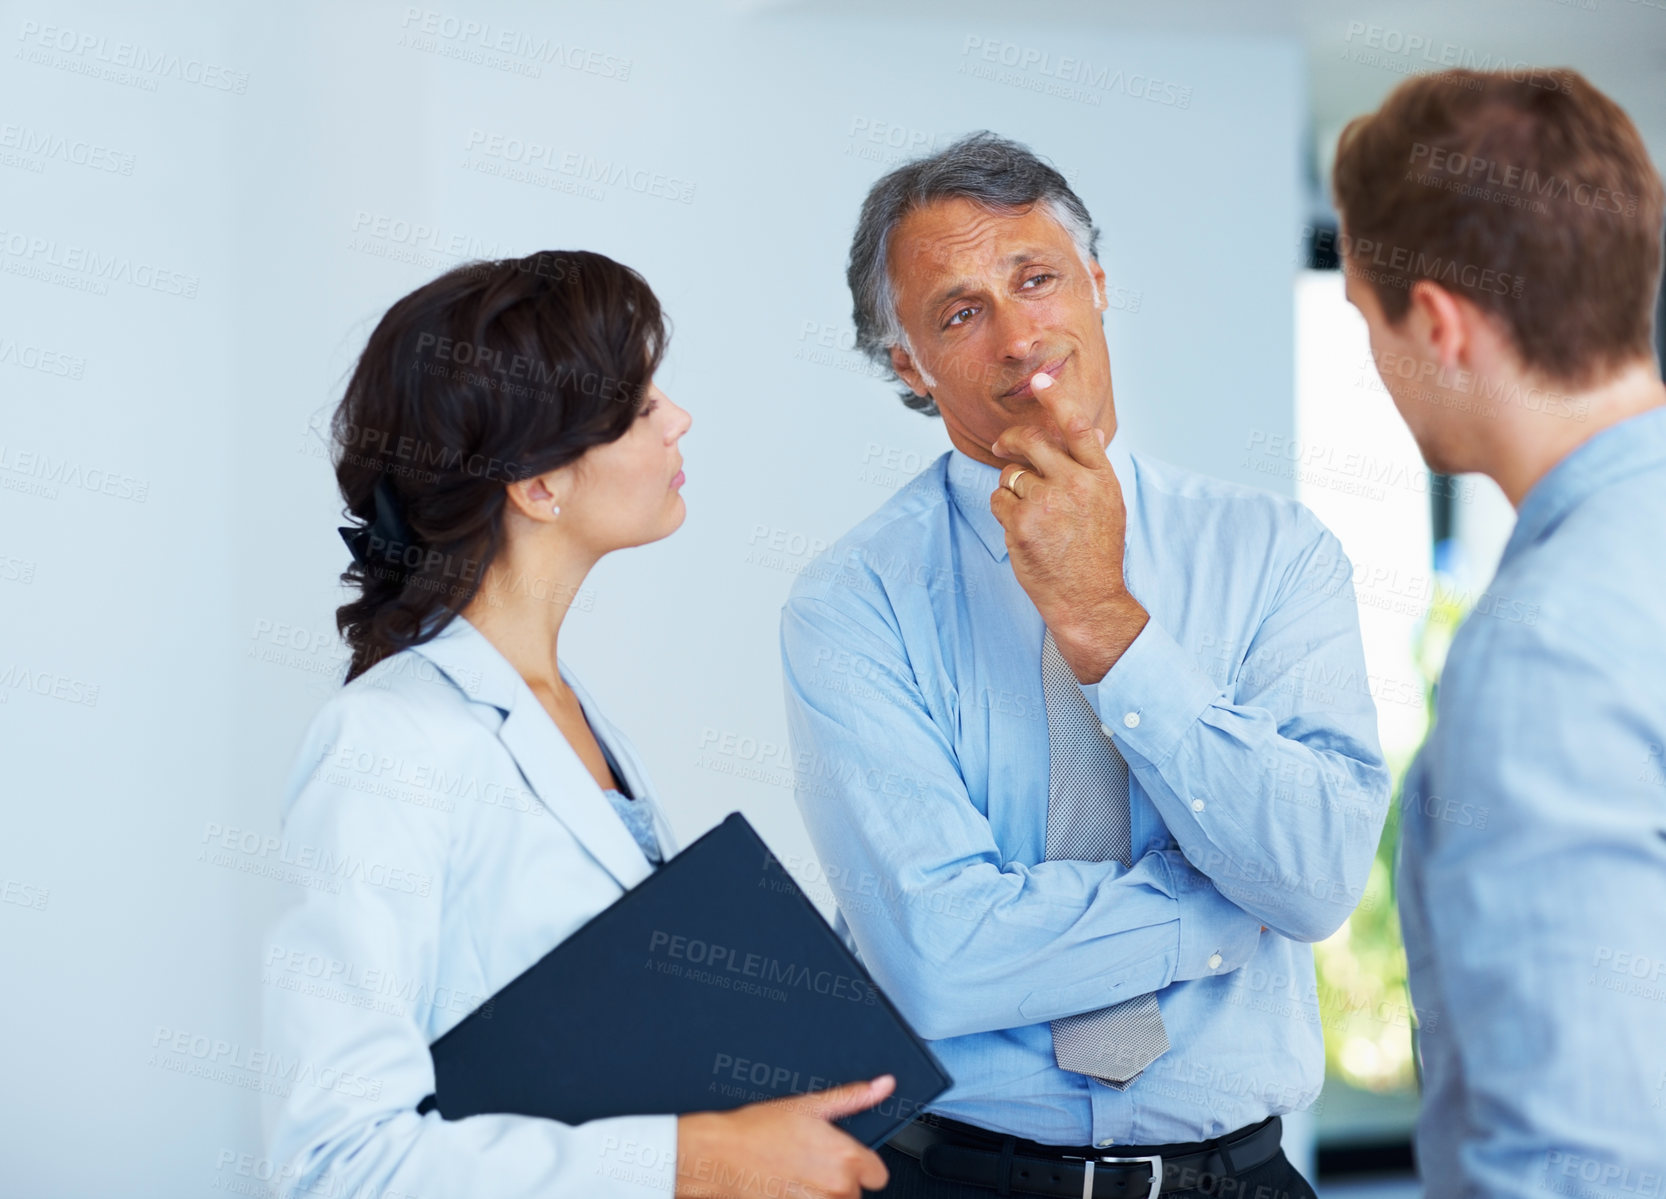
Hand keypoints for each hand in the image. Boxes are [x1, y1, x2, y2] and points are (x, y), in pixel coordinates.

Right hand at [674, 1074, 894, 1198]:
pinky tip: (785, 1189)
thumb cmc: (757, 1131)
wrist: (718, 1157)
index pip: (878, 1174)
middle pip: (854, 1192)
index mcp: (846, 1158)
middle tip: (810, 1162)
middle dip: (837, 1179)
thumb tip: (882, 1085)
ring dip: (821, 1195)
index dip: (862, 1164)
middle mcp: (836, 1189)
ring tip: (795, 1176)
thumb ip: (852, 1098)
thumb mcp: (808, 1105)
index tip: (842, 1158)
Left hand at [990, 371, 1147, 681]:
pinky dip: (1003, 510)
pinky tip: (1020, 529)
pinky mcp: (1021, 523)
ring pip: (1012, 473)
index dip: (1056, 400)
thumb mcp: (1109, 506)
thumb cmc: (1096, 554)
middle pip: (1032, 442)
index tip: (1040, 380)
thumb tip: (1091, 433)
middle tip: (1004, 445)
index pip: (1077, 426)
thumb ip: (1094, 468)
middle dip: (1012, 440)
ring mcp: (1046, 503)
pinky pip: (999, 498)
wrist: (1088, 598)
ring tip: (1031, 514)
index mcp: (1099, 477)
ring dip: (1013, 488)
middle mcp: (1074, 484)